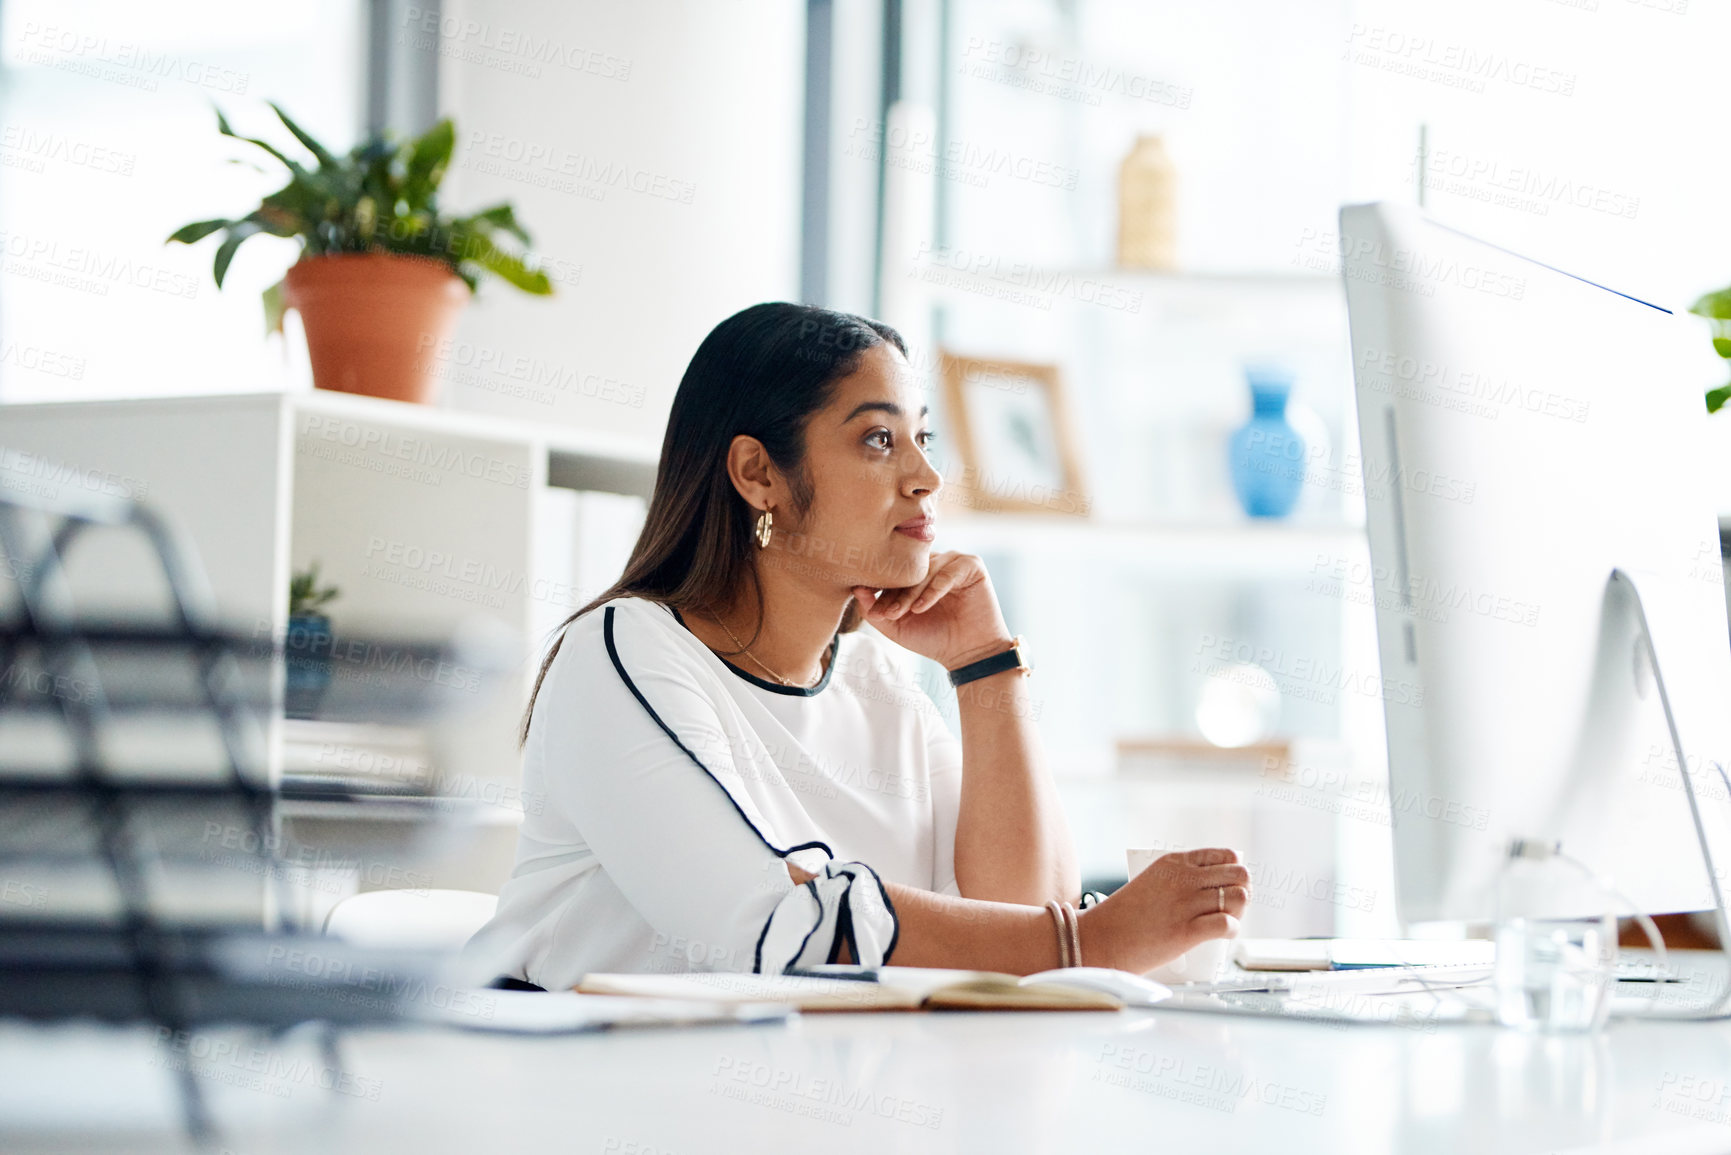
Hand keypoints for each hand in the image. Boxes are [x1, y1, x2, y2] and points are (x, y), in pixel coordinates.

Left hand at [851, 551, 1012, 670]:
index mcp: (917, 571)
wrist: (968, 654)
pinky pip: (947, 573)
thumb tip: (856, 588)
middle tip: (886, 614)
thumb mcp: (895, 627)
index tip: (874, 611)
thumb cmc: (932, 639)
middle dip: (895, 593)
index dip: (881, 590)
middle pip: (908, 569)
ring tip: (902, 613)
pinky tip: (921, 608)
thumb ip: (874, 610)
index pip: (894, 572)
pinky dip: (933, 591)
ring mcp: (954, 561)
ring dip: (912, 593)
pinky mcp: (972, 565)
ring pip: (926, 570)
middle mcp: (935, 561)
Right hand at [1076, 848, 1249, 972]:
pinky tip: (1222, 934)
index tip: (1230, 887)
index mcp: (1175, 862)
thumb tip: (1218, 888)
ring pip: (1239, 898)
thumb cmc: (1126, 916)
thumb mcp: (1153, 883)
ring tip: (1225, 921)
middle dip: (1242, 891)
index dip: (1235, 873)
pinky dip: (1231, 930)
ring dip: (1239, 911)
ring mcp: (1185, 904)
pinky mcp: (1186, 931)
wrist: (1102, 939)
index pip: (1227, 855)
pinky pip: (1227, 924)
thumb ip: (1181, 880)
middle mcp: (1184, 879)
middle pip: (1240, 875)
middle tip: (1230, 908)